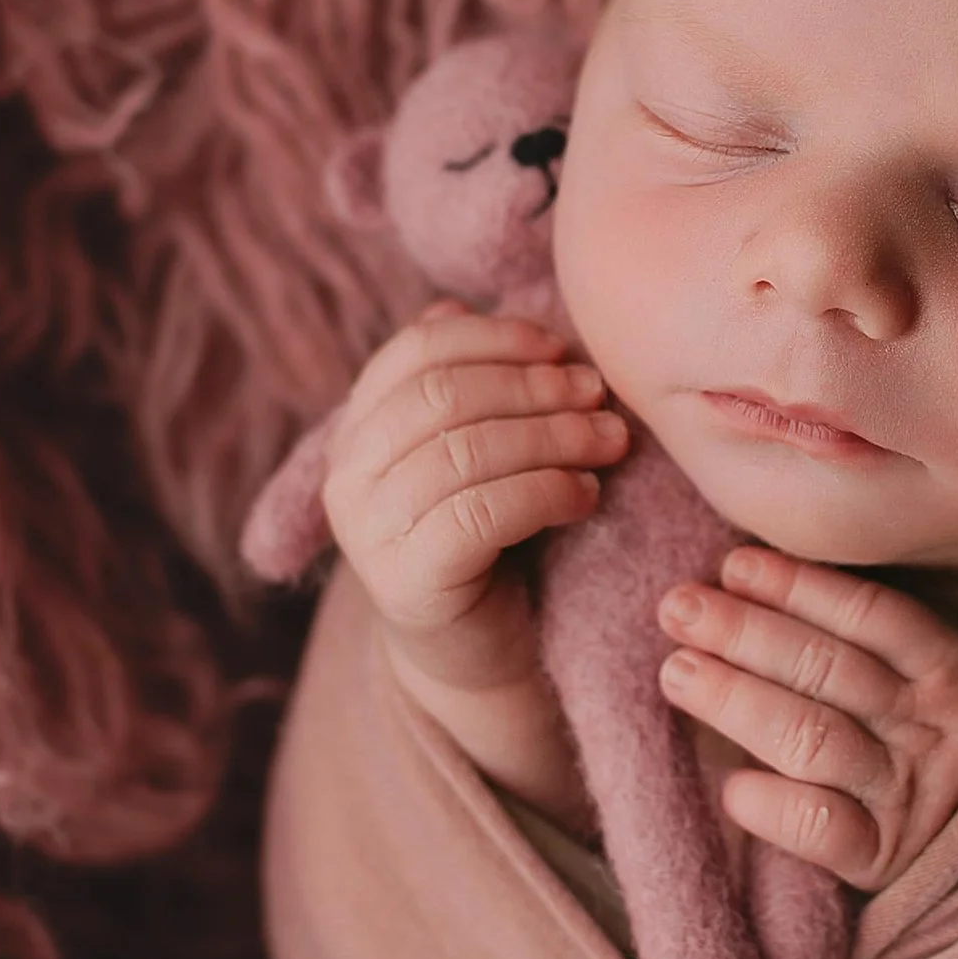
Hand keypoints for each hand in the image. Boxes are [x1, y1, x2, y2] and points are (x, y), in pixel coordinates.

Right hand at [321, 302, 627, 701]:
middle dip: (533, 388)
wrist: (478, 655)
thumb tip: (456, 304)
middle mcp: (347, 477)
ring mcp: (368, 533)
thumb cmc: (488, 540)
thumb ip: (464, 388)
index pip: (416, 352)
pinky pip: (483, 513)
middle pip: (443, 397)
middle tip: (599, 395)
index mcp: (358, 429)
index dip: (494, 338)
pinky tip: (586, 496)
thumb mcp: (472, 454)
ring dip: (553, 438)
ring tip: (610, 443)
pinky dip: (547, 492)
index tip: (560, 348)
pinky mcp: (407, 582)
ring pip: (467, 453)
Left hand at [654, 547, 957, 891]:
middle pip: (830, 669)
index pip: (872, 614)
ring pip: (813, 738)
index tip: (734, 566)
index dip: (797, 586)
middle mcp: (940, 730)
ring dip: (735, 699)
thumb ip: (880, 644)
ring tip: (678, 672)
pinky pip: (819, 825)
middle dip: (744, 632)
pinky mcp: (886, 860)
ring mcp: (913, 797)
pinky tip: (731, 786)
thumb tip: (754, 590)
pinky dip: (769, 802)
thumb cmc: (953, 746)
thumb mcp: (946, 683)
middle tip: (678, 607)